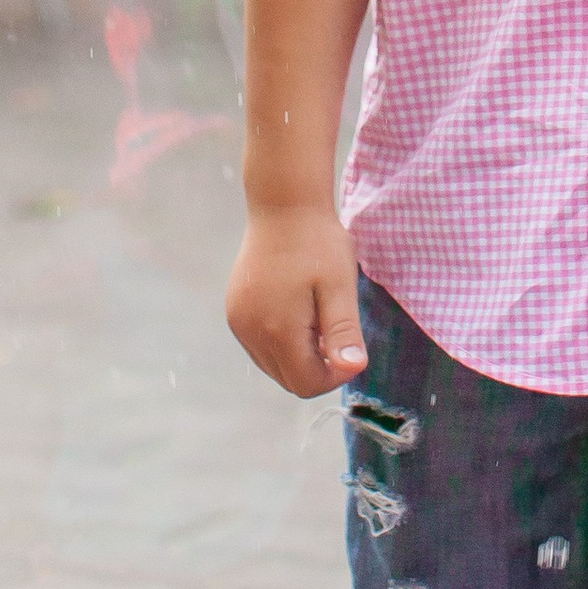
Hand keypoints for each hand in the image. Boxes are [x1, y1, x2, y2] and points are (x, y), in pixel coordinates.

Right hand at [226, 202, 365, 396]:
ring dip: (299, 355)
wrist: (284, 203)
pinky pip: (261, 346)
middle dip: (317, 366)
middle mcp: (250, 332)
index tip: (349, 345)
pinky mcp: (235, 312)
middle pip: (289, 379)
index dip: (334, 375)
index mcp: (276, 329)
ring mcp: (238, 322)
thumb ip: (343, 331)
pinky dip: (282, 341)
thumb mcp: (340, 285)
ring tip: (317, 314)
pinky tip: (298, 309)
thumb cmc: (317, 242)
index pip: (306, 385)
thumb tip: (352, 369)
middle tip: (335, 327)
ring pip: (274, 365)